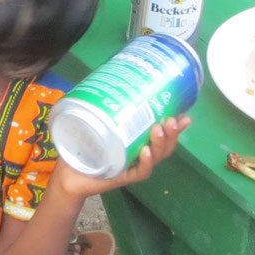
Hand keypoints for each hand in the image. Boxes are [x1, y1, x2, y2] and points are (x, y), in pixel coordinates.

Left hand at [53, 115, 188, 200]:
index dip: (175, 126)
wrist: (68, 175)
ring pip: (156, 157)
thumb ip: (102, 106)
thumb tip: (106, 78)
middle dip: (172, 132)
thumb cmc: (82, 147)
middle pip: (164, 145)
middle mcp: (139, 153)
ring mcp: (133, 166)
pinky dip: (146, 162)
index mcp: (137, 141)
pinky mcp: (123, 177)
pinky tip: (147, 151)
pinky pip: (140, 172)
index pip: (162, 134)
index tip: (185, 115)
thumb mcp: (93, 123)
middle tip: (172, 120)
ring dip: (161, 143)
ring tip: (158, 129)